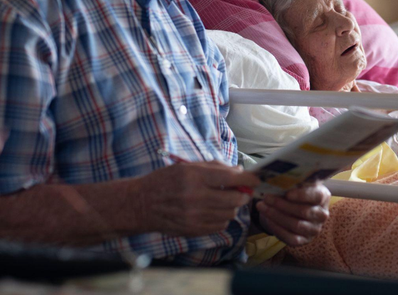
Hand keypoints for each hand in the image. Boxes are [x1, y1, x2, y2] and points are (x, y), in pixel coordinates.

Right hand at [132, 161, 259, 236]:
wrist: (140, 204)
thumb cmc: (164, 181)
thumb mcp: (186, 166)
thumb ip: (214, 167)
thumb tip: (239, 172)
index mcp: (194, 177)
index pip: (231, 178)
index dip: (249, 179)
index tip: (256, 179)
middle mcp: (196, 198)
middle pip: (235, 199)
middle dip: (242, 194)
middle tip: (241, 191)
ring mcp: (194, 217)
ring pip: (229, 214)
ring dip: (232, 207)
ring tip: (223, 201)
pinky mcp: (193, 230)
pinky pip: (220, 226)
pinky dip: (222, 219)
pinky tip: (213, 212)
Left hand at [256, 182, 330, 246]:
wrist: (294, 210)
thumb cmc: (296, 193)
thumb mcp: (298, 185)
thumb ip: (292, 183)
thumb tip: (277, 181)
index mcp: (323, 197)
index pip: (316, 196)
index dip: (302, 195)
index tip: (287, 193)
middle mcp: (322, 214)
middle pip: (303, 211)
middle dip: (282, 204)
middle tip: (267, 198)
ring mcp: (314, 229)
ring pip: (296, 225)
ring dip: (276, 215)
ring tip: (262, 207)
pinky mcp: (304, 240)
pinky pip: (290, 237)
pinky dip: (276, 228)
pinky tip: (267, 219)